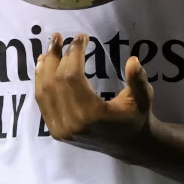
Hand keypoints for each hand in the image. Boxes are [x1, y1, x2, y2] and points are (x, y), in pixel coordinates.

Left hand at [35, 32, 153, 160]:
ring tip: (49, 47)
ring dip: (44, 66)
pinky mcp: (57, 132)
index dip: (74, 53)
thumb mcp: (143, 98)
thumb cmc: (136, 118)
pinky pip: (43, 103)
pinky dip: (40, 82)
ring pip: (44, 92)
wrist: (129, 146)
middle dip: (56, 55)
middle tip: (60, 37)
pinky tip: (44, 66)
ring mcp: (61, 130)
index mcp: (92, 114)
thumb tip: (133, 60)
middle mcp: (72, 123)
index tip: (81, 37)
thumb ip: (138, 80)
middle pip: (55, 82)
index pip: (72, 77)